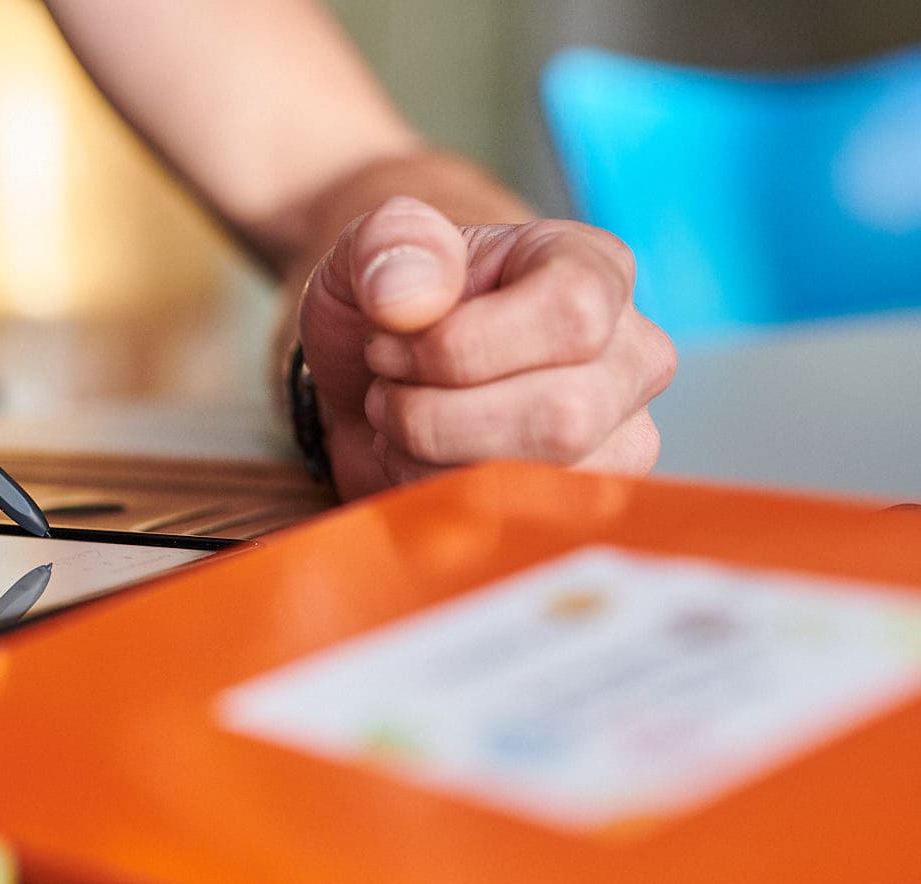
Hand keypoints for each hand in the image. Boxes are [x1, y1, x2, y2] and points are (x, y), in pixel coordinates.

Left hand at [296, 196, 675, 498]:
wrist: (373, 377)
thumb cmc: (390, 305)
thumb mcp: (371, 249)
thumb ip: (388, 239)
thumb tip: (410, 295)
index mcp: (596, 268)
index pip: (572, 313)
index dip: (461, 344)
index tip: (389, 342)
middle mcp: (631, 355)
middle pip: (564, 415)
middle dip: (436, 414)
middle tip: (387, 388)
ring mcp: (619, 436)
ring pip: (540, 479)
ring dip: (431, 459)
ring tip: (399, 421)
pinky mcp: (584, 499)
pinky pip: (515, 524)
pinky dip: (436, 499)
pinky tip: (415, 462)